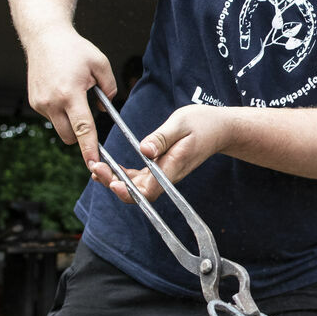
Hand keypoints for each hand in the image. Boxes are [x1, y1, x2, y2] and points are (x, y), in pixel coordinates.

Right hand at [24, 27, 116, 166]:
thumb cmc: (75, 49)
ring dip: (71, 121)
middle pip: (70, 136)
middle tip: (90, 116)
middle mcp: (52, 102)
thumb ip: (109, 88)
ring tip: (75, 94)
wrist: (44, 38)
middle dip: (82, 135)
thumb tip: (104, 109)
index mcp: (70, 94)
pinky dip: (61, 113)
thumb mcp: (101, 64)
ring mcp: (40, 103)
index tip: (93, 164)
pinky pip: (52, 117)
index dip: (89, 148)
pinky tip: (63, 92)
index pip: (83, 128)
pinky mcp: (34, 102)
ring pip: (60, 128)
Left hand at [91, 104, 230, 202]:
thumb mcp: (181, 122)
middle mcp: (169, 175)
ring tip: (97, 168)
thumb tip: (143, 150)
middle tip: (97, 169)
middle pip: (139, 193)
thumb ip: (162, 137)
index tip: (113, 182)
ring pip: (137, 188)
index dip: (129, 191)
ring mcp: (165, 174)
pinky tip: (111, 167)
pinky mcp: (162, 169)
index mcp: (174, 165)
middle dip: (115, 185)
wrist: (219, 129)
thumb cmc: (202, 123)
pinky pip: (140, 179)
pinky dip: (123, 175)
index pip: (150, 190)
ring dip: (116, 181)